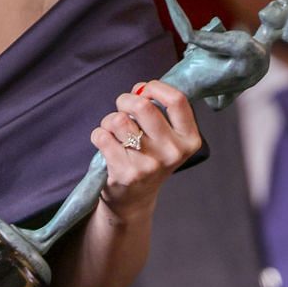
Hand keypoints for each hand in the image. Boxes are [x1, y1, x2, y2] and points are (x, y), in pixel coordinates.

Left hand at [91, 80, 201, 219]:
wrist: (134, 199)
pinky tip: (106, 144)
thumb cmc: (148, 158)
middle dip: (125, 101)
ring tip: (114, 131)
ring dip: (110, 120)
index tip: (144, 90)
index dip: (155, 87)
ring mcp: (149, 164)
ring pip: (119, 120)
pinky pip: (102, 136)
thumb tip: (140, 89)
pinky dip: (99, 135)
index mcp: (189, 140)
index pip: (177, 100)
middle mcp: (172, 152)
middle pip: (143, 106)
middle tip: (122, 110)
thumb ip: (158, 109)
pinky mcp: (125, 172)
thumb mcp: (165, 137)